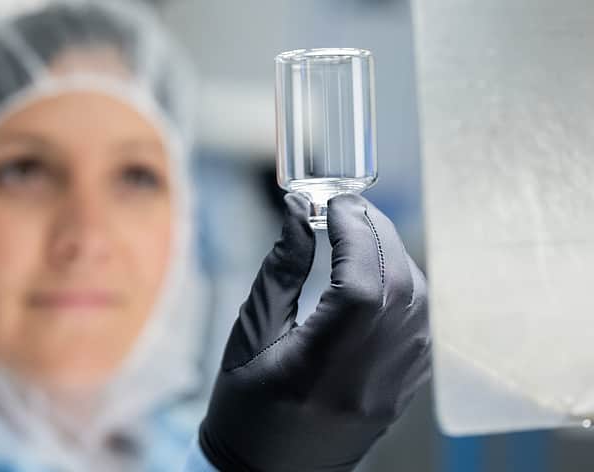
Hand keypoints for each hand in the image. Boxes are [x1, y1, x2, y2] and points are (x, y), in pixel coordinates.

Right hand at [199, 192, 430, 471]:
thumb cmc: (243, 406)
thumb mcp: (247, 335)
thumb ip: (280, 271)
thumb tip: (298, 212)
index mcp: (318, 371)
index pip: (362, 288)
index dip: (356, 234)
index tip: (335, 202)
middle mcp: (367, 382)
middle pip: (399, 290)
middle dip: (378, 234)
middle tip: (349, 208)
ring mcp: (392, 391)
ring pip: (418, 306)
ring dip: (395, 257)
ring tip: (361, 234)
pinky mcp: (402, 392)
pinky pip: (421, 328)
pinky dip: (405, 288)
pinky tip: (378, 274)